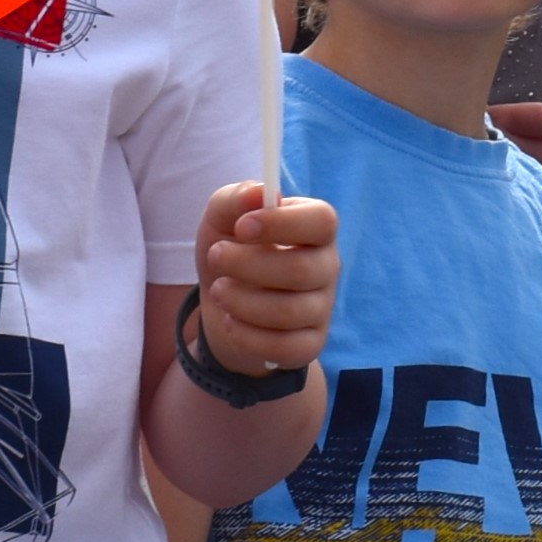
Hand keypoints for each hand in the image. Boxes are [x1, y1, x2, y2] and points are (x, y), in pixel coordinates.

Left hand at [193, 183, 340, 375]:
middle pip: (301, 270)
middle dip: (248, 265)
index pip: (322, 221)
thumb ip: (236, 198)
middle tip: (214, 257)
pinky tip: (231, 321)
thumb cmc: (231, 247)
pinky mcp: (310, 343)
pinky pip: (286, 347)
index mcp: (314, 229)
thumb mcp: (222, 217)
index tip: (241, 226)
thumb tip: (258, 193)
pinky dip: (248, 336)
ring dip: (241, 301)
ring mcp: (321, 308)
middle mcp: (326, 267)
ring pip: (290, 312)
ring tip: (218, 290)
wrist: (223, 299)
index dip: (283, 223)